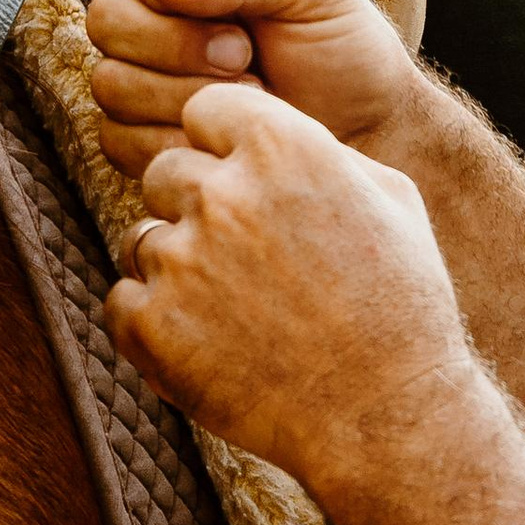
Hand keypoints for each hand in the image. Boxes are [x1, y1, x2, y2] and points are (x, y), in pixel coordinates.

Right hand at [89, 0, 422, 172]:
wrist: (370, 134)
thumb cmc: (347, 52)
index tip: (220, 9)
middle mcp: (159, 15)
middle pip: (107, 19)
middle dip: (179, 47)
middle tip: (244, 58)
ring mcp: (147, 78)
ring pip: (111, 83)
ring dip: (185, 97)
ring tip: (248, 97)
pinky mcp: (146, 137)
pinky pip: (120, 140)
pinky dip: (178, 140)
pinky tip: (225, 133)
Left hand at [105, 84, 474, 496]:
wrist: (387, 416)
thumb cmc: (401, 305)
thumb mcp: (390, 198)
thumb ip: (321, 150)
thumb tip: (276, 135)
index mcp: (280, 146)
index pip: (205, 108)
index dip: (222, 145)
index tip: (244, 182)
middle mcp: (222, 193)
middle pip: (166, 170)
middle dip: (195, 205)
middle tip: (242, 257)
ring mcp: (182, 260)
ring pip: (143, 237)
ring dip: (176, 266)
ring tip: (235, 310)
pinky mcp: (153, 326)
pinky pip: (122, 302)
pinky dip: (153, 323)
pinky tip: (207, 342)